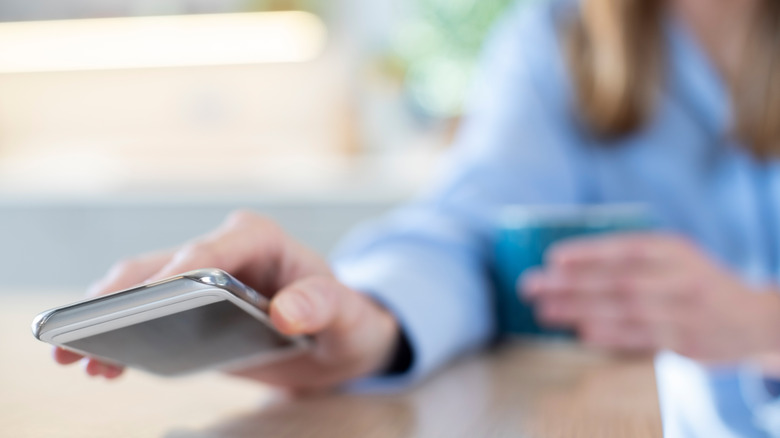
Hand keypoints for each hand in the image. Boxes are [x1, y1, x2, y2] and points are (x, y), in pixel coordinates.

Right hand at [54, 210, 399, 391]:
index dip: (177, 271)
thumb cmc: (345, 319)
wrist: (336, 340)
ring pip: (142, 288)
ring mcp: (202, 277)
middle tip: (83, 329)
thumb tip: (286, 310)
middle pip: (162, 266)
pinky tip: (103, 363)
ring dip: (107, 316)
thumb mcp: (346, 315)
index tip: (148, 298)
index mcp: (260, 239)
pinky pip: (146, 314)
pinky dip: (121, 335)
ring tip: (77, 354)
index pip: (211, 248)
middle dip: (120, 296)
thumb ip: (323, 306)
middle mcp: (225, 250)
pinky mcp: (190, 306)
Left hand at [521, 233, 779, 361]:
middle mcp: (678, 277)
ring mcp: (683, 311)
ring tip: (544, 310)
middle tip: (531, 285)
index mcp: (673, 249)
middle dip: (568, 283)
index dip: (587, 253)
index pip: (623, 248)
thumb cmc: (696, 282)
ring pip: (622, 310)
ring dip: (578, 310)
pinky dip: (610, 335)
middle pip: (615, 280)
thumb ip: (633, 256)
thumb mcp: (674, 256)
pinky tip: (581, 332)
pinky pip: (640, 338)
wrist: (755, 319)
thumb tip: (569, 262)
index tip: (552, 257)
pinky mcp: (686, 342)